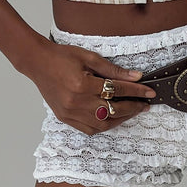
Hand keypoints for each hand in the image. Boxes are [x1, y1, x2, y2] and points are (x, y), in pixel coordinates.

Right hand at [20, 34, 157, 134]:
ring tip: (132, 111)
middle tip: (145, 104)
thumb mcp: (90, 57)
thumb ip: (113, 70)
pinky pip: (89, 129)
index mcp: (83, 85)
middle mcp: (77, 102)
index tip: (149, 92)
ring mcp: (70, 113)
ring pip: (102, 124)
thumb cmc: (62, 56)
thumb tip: (135, 77)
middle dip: (133, 107)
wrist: (38, 62)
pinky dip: (104, 125)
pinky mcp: (65, 118)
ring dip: (120, 119)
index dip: (136, 91)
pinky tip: (112, 118)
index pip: (117, 90)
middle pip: (113, 110)